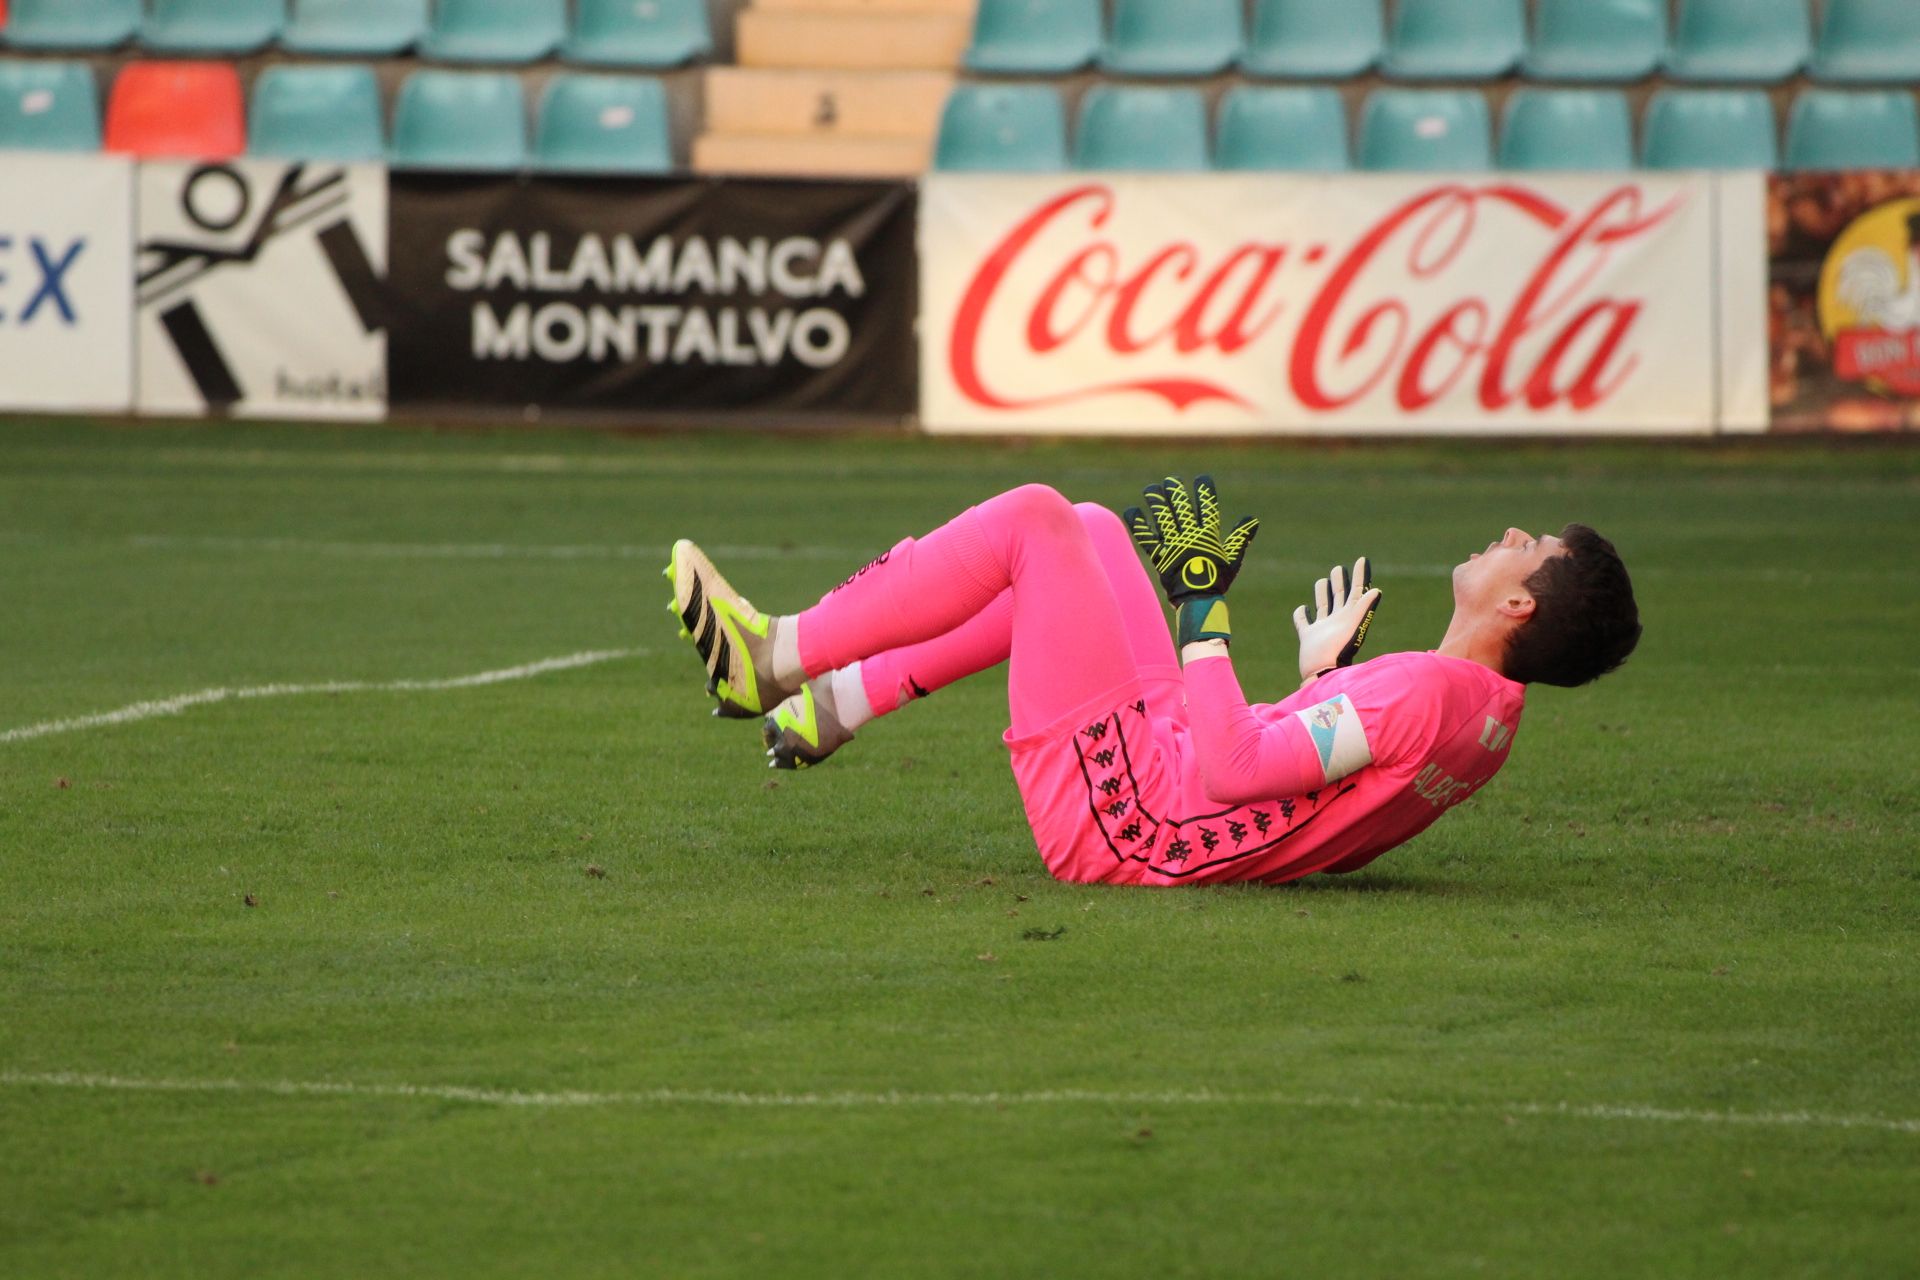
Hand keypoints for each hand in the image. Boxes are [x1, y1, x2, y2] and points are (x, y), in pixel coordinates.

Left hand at [1125, 475, 1257, 647]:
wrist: (1198, 601)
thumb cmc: (1217, 582)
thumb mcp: (1233, 559)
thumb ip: (1240, 538)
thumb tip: (1252, 520)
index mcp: (1207, 536)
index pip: (1207, 508)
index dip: (1205, 491)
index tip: (1202, 479)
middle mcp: (1189, 536)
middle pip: (1181, 508)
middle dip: (1176, 492)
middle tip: (1170, 481)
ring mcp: (1173, 545)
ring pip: (1163, 518)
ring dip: (1157, 502)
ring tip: (1151, 489)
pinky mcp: (1159, 556)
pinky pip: (1146, 537)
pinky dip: (1138, 524)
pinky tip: (1132, 511)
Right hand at [1293, 557, 1380, 680]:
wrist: (1321, 674)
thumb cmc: (1338, 652)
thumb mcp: (1353, 627)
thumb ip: (1363, 609)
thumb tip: (1377, 591)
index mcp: (1349, 616)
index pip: (1357, 591)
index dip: (1360, 575)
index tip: (1361, 560)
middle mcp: (1337, 621)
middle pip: (1340, 596)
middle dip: (1340, 581)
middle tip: (1339, 569)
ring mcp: (1322, 629)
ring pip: (1323, 606)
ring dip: (1323, 593)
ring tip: (1323, 581)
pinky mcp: (1308, 637)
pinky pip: (1304, 622)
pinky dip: (1302, 614)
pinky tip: (1303, 608)